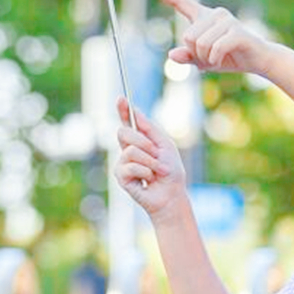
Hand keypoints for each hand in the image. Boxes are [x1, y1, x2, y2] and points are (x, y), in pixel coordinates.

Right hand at [113, 98, 188, 219]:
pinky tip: (148, 180)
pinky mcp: (121, 177)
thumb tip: (135, 111)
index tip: (121, 98)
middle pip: (122, 132)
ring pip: (131, 151)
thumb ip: (150, 129)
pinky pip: (131, 167)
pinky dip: (146, 172)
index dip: (123, 110)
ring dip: (150, 161)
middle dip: (142, 140)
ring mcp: (122, 163)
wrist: (172, 194)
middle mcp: (128, 150)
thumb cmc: (171, 172)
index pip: (128, 123)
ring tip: (157, 171)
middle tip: (156, 152)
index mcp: (139, 141)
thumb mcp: (165, 145)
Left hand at [147, 0, 270, 76]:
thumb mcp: (203, 60)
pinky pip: (214, 49)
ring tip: (219, 58)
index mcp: (203, 16)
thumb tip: (171, 55)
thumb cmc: (230, 57)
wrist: (258, 60)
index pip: (179, 1)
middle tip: (211, 57)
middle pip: (188, 36)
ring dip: (206, 58)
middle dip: (196, 54)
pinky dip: (215, 60)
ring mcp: (226, 20)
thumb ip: (187, 57)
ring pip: (199, 44)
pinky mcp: (236, 31)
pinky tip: (223, 60)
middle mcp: (214, 13)